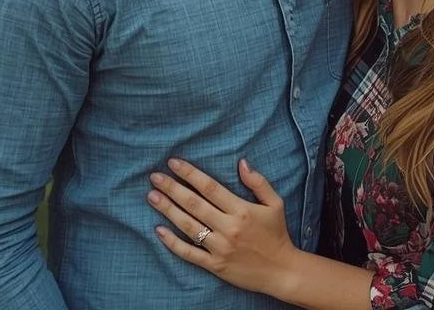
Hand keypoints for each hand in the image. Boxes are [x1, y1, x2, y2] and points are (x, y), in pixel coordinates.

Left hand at [148, 157, 300, 295]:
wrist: (281, 270)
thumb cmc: (277, 234)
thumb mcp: (275, 204)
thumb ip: (258, 182)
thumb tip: (241, 163)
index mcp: (242, 210)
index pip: (210, 187)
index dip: (190, 174)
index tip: (173, 163)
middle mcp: (228, 227)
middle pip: (194, 204)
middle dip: (172, 188)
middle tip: (154, 177)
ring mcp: (220, 247)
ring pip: (188, 226)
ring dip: (168, 210)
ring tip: (152, 197)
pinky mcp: (215, 265)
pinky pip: (189, 253)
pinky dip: (172, 242)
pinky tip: (159, 230)